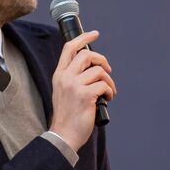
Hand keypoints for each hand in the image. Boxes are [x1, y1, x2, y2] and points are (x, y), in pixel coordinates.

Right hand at [49, 31, 116, 151]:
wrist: (63, 135)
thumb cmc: (67, 116)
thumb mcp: (64, 92)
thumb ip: (73, 78)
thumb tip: (94, 68)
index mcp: (59, 75)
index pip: (69, 48)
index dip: (83, 38)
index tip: (95, 34)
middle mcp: (65, 77)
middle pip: (88, 55)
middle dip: (103, 61)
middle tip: (108, 72)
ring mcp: (74, 85)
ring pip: (100, 71)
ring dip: (109, 82)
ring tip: (108, 93)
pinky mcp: (85, 95)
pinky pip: (104, 85)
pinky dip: (110, 92)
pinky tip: (107, 99)